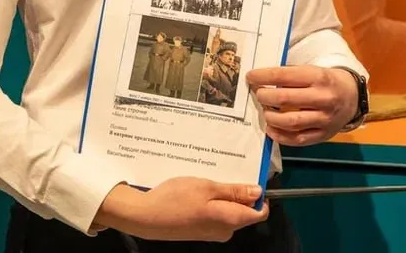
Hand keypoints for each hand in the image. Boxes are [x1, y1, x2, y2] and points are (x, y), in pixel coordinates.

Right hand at [95, 178, 267, 241]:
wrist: (145, 217)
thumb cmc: (176, 199)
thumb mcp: (207, 187)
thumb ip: (234, 191)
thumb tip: (258, 192)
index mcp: (231, 220)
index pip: (260, 212)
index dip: (259, 194)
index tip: (250, 177)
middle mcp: (225, 231)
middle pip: (244, 210)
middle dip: (238, 192)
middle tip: (222, 172)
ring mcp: (212, 233)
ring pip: (228, 210)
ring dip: (222, 195)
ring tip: (207, 178)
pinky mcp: (200, 231)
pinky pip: (215, 214)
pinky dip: (211, 201)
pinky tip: (197, 190)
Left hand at [246, 65, 358, 145]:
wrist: (353, 97)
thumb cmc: (327, 81)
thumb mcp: (314, 70)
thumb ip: (292, 75)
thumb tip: (261, 79)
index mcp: (319, 77)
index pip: (285, 76)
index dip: (264, 76)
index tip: (250, 76)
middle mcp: (323, 98)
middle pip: (286, 99)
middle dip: (265, 96)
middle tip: (258, 94)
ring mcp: (324, 119)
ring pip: (291, 122)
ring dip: (271, 117)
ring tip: (265, 111)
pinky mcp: (324, 135)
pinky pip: (298, 139)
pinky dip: (280, 136)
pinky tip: (271, 129)